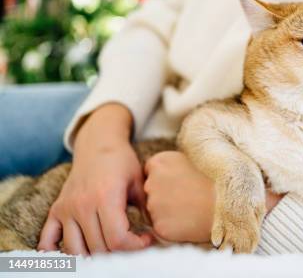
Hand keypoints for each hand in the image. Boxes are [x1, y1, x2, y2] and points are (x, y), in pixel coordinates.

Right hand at [38, 103, 152, 254]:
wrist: (98, 144)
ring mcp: (67, 208)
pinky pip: (47, 239)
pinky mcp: (57, 209)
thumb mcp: (139, 182)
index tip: (146, 239)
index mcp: (106, 197)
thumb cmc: (122, 162)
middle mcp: (82, 204)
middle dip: (119, 252)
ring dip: (94, 256)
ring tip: (111, 248)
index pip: (117, 239)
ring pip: (76, 250)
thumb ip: (147, 207)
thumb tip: (158, 231)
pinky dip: (56, 252)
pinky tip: (76, 253)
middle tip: (132, 244)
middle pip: (98, 247)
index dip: (135, 246)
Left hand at [143, 151, 281, 243]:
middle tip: (189, 198)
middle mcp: (152, 181)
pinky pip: (162, 228)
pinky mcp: (160, 226)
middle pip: (150, 191)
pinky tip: (190, 222)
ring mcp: (154, 205)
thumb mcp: (196, 159)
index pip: (151, 171)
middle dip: (164, 195)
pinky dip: (173, 228)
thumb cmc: (219, 181)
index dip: (166, 178)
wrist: (234, 205)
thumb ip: (174, 165)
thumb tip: (164, 172)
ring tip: (192, 209)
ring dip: (167, 212)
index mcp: (161, 161)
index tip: (182, 183)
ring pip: (154, 211)